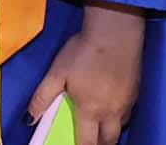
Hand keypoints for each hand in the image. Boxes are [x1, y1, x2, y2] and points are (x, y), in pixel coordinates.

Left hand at [29, 2, 145, 144]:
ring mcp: (127, 102)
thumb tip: (29, 119)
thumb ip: (42, 97)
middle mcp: (112, 111)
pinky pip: (129, 112)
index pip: (88, 142)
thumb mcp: (56, 73)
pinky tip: (112, 103)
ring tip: (101, 124)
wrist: (116, 32)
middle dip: (99, 144)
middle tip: (90, 140)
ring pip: (121, 126)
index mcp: (91, 110)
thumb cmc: (83, 51)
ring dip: (110, 130)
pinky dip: (120, 115)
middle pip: (109, 140)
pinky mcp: (136, 91)